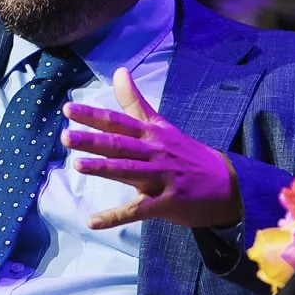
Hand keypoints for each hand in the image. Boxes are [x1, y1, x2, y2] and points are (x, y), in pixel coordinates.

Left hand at [63, 67, 241, 230]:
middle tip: (67, 137)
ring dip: (104, 168)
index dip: (94, 116)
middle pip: (121, 145)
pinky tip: (93, 222)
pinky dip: (116, 217)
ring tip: (79, 165)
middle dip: (94, 140)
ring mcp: (162, 177)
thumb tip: (119, 71)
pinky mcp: (167, 202)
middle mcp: (156, 152)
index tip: (69, 110)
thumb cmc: (187, 155)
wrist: (227, 184)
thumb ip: (136, 103)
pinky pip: (138, 209)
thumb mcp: (163, 126)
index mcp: (153, 134)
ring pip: (129, 171)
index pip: (119, 121)